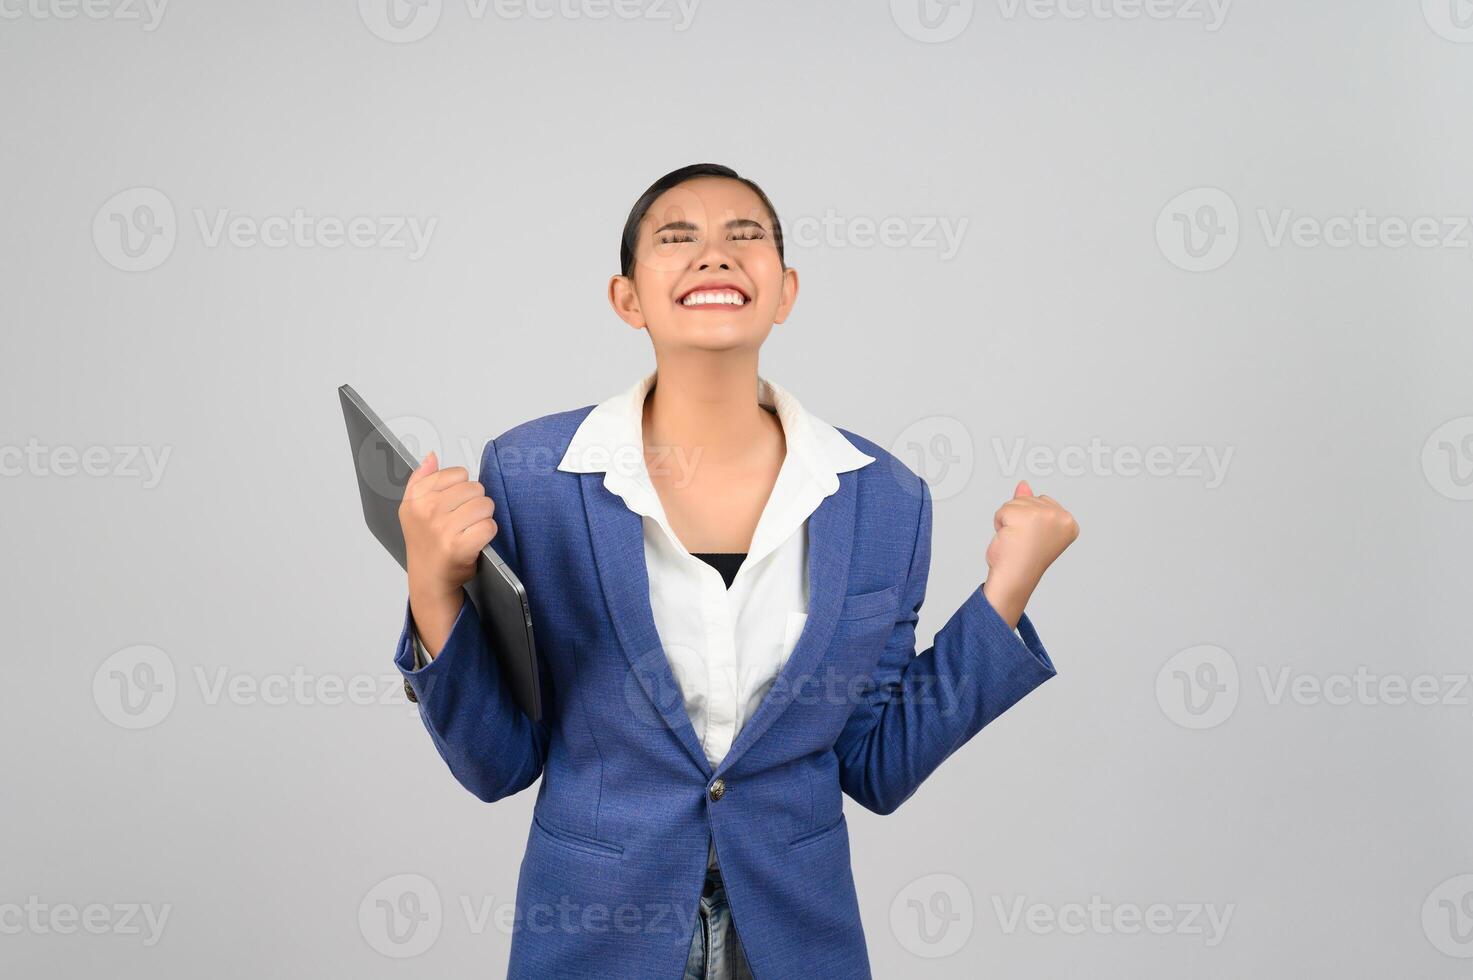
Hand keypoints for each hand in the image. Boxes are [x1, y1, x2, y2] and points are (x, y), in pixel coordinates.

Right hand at [398, 451, 497, 655]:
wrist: (429, 579)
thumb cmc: (425, 543)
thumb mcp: (412, 509)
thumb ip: (421, 479)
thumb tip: (431, 456)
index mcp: (416, 498)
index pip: (458, 474)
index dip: (462, 489)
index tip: (452, 505)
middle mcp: (427, 511)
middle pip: (475, 488)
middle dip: (475, 503)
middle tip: (463, 521)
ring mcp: (442, 529)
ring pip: (485, 505)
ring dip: (483, 518)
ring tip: (469, 530)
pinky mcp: (459, 546)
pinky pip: (489, 526)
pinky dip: (487, 534)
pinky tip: (475, 541)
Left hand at [981, 480, 1077, 628]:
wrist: (1014, 579)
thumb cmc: (1022, 560)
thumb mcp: (1030, 529)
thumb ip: (1031, 504)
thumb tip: (1023, 484)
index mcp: (1069, 522)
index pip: (1042, 501)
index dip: (1030, 521)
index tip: (1035, 540)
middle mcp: (1062, 516)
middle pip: (1029, 499)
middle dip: (1019, 519)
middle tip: (1023, 542)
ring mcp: (1046, 515)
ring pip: (1015, 502)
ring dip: (1008, 522)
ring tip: (1016, 541)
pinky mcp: (1027, 516)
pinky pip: (1003, 510)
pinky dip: (999, 524)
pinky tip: (1008, 539)